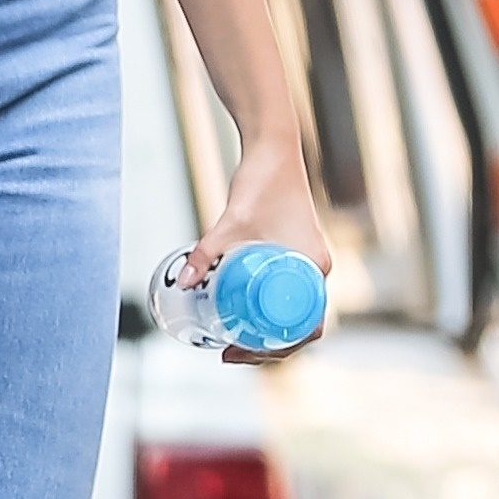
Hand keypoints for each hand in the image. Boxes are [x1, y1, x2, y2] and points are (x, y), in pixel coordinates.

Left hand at [181, 132, 331, 365]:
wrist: (271, 146)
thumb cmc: (261, 181)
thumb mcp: (232, 222)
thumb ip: (207, 252)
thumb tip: (183, 281)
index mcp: (314, 268)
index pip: (307, 328)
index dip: (278, 350)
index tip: (243, 352)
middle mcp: (316, 269)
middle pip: (299, 325)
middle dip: (268, 347)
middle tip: (231, 352)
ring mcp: (307, 260)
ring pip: (293, 310)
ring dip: (269, 329)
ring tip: (234, 340)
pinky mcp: (294, 249)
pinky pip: (288, 291)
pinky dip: (271, 308)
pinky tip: (246, 314)